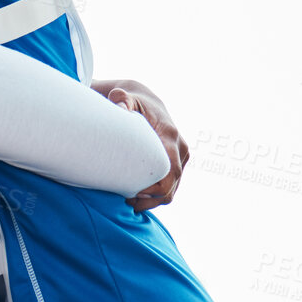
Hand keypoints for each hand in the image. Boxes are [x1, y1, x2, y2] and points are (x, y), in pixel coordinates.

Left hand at [96, 78, 188, 212]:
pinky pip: (172, 185)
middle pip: (171, 185)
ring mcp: (182, 156)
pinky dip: (157, 195)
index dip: (154, 188)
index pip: (169, 171)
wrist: (149, 103)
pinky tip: (138, 196)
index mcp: (170, 136)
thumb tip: (119, 106)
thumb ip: (121, 100)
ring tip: (132, 202)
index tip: (133, 193)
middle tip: (129, 202)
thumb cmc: (134, 103)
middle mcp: (181, 148)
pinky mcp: (179, 162)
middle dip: (151, 199)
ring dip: (154, 200)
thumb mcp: (126, 99)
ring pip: (172, 189)